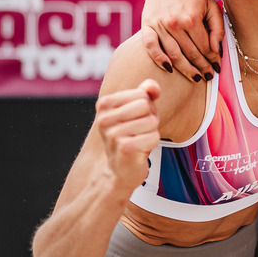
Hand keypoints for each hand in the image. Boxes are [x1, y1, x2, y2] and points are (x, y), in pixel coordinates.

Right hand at [95, 80, 160, 194]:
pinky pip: (153, 137)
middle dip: (150, 118)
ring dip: (151, 132)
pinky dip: (152, 144)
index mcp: (104, 104)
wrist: (120, 170)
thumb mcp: (137, 110)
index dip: (147, 106)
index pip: (141, 93)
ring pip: (151, 121)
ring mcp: (112, 134)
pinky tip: (140, 151)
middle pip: (146, 105)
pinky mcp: (124, 149)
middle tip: (139, 131)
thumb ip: (145, 92)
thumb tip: (151, 86)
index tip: (136, 119)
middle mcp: (104, 118)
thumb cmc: (131, 135)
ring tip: (138, 140)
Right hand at [141, 0, 224, 80]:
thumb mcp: (211, 6)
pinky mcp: (147, 26)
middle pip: (190, 53)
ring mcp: (159, 26)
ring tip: (196, 78)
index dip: (213, 59)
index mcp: (192, 18)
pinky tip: (169, 69)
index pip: (204, 47)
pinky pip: (151, 47)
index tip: (218, 67)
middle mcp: (174, 23)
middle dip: (202, 67)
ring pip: (173, 55)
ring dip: (186, 69)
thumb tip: (217, 51)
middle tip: (209, 76)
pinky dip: (159, 59)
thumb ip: (217, 28)